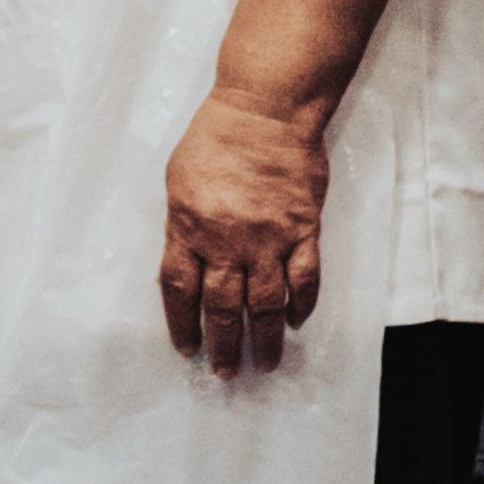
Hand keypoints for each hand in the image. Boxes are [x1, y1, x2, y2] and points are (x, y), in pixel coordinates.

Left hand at [162, 95, 329, 375]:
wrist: (265, 110)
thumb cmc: (215, 139)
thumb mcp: (178, 182)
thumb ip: (183, 228)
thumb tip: (187, 267)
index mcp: (188, 227)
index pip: (180, 290)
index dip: (182, 325)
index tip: (187, 349)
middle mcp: (228, 240)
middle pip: (223, 307)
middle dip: (223, 345)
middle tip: (225, 373)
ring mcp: (269, 237)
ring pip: (265, 303)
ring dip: (264, 339)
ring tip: (265, 365)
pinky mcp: (303, 229)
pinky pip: (305, 278)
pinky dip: (301, 305)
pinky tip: (296, 323)